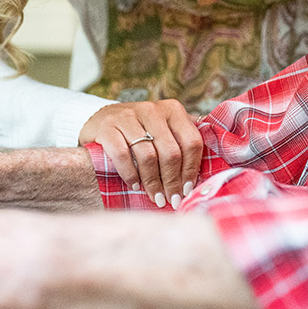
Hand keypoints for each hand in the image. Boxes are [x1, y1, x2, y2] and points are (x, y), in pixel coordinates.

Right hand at [78, 100, 202, 206]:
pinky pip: (123, 155)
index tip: (188, 189)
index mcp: (172, 109)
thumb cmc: (139, 131)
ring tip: (155, 197)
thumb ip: (183, 141)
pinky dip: (130, 174)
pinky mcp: (107, 127)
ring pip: (148, 156)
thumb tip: (207, 171)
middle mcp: (152, 109)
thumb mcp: (163, 129)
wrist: (100, 122)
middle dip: (172, 181)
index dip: (191, 169)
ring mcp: (128, 116)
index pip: (191, 142)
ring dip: (153, 182)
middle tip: (172, 199)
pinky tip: (135, 185)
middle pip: (171, 152)